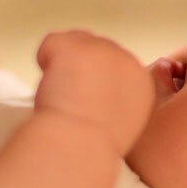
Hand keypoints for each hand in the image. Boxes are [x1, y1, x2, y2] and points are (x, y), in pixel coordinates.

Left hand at [34, 30, 153, 154]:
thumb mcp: (122, 124)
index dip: (94, 80)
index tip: (86, 103)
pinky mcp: (76, 45)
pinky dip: (45, 60)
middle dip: (80, 69)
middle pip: (95, 48)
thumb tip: (97, 90)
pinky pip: (51, 42)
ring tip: (62, 95)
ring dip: (63, 64)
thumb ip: (117, 100)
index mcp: (141, 82)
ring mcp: (101, 48)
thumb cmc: (93, 146)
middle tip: (71, 100)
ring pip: (74, 42)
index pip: (114, 64)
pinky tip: (50, 85)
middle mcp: (126, 59)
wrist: (78, 146)